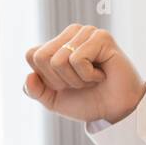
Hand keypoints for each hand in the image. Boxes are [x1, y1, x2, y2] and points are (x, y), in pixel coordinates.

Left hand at [23, 24, 145, 123]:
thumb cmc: (89, 102)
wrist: (116, 112)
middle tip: (82, 82)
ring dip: (76, 79)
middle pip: (42, 57)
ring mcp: (86, 32)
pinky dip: (88, 75)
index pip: (32, 55)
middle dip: (60, 80)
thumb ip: (35, 91)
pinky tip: (101, 75)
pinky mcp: (101, 37)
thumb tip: (28, 77)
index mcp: (57, 44)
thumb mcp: (54, 101)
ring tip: (93, 79)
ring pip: (59, 60)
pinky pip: (77, 59)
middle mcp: (70, 34)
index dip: (46, 78)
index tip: (66, 84)